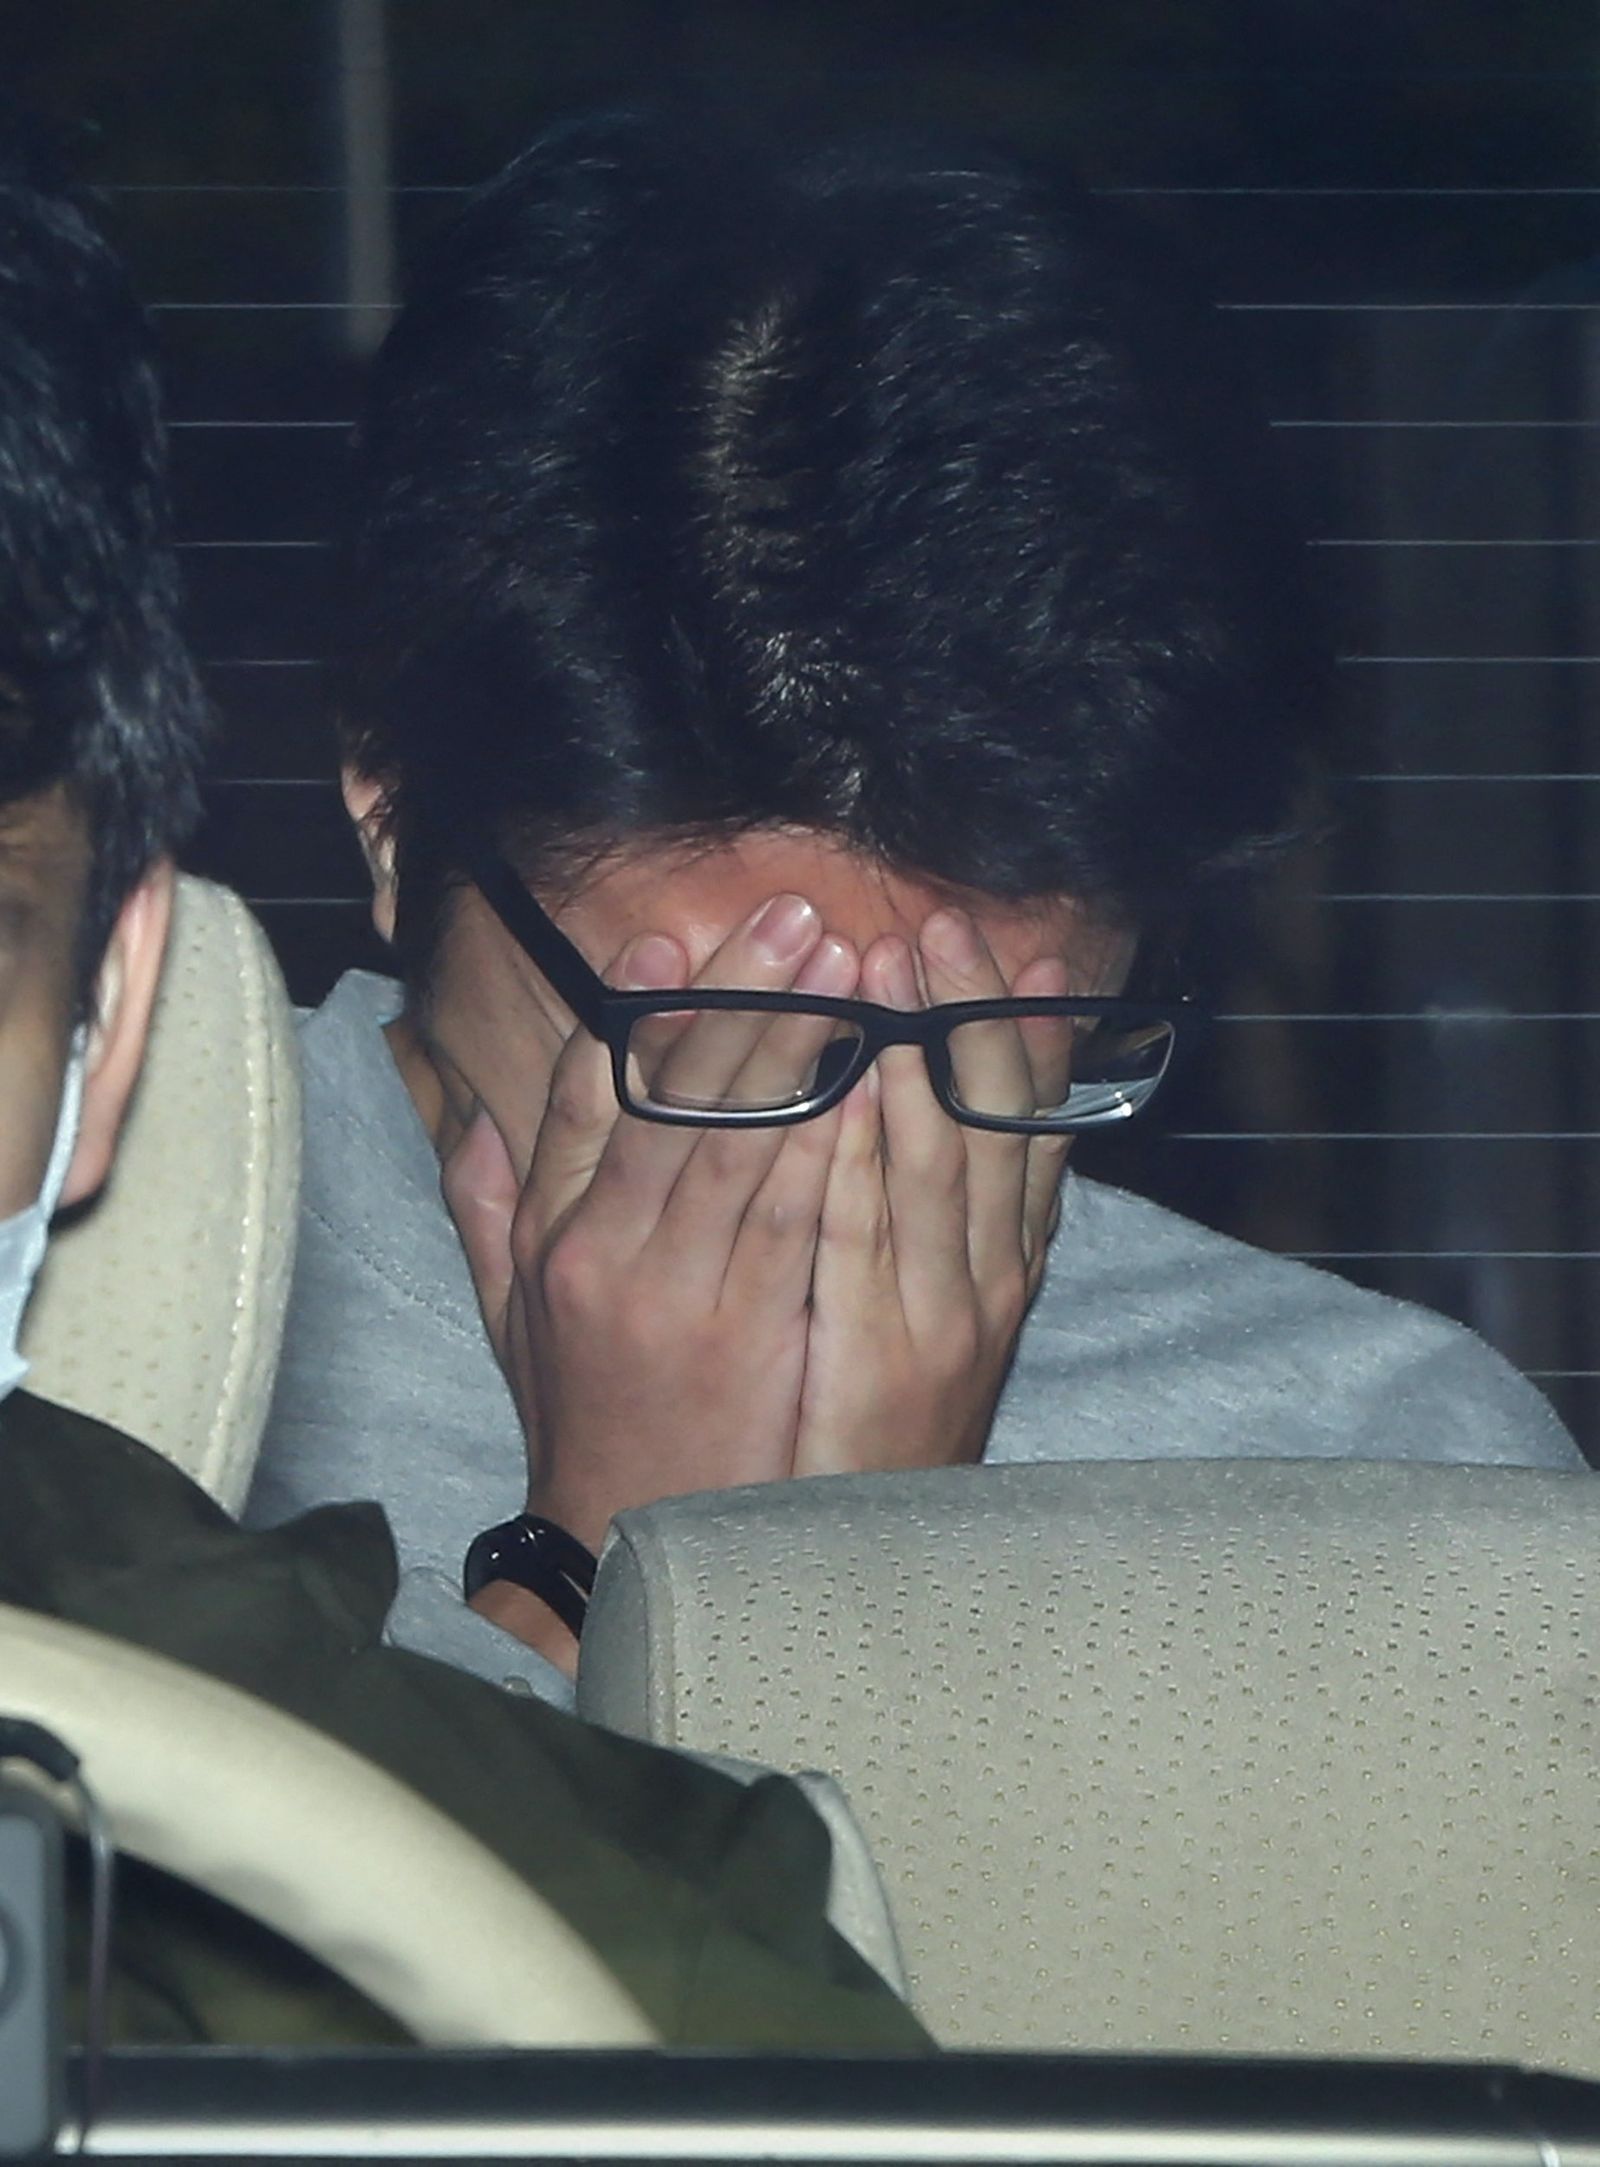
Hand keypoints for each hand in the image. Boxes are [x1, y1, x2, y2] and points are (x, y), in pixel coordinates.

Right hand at [442, 893, 862, 1572]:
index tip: (673, 940)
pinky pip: (796, 1218)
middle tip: (798, 919)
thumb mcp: (510, 1309)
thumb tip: (472, 1106)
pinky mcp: (754, 1333)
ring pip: (745, 1141)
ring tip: (850, 968)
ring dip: (802, 1044)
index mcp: (563, 1235)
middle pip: (680, 1098)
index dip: (639, 1013)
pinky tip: (872, 1078)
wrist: (623, 1543)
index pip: (597, 1098)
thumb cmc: (579, 1412)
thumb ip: (490, 1200)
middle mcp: (616, 1251)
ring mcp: (688, 1292)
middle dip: (745, 998)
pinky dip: (832, 1141)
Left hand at [794, 906, 1072, 1476]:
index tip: (1015, 949)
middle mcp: (990, 1278)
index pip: (1026, 1124)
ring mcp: (944, 1316)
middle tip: (943, 923)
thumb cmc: (874, 1425)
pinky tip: (851, 1089)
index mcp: (1001, 1260)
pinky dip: (867, 1159)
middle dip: (970, 1014)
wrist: (862, 1558)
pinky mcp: (884, 1353)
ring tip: (897, 964)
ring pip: (945, 1164)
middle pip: (994, 1124)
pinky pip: (873, 1238)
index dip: (1021, 1033)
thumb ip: (930, 1219)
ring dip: (924, 1056)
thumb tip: (928, 1115)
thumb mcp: (926, 1314)